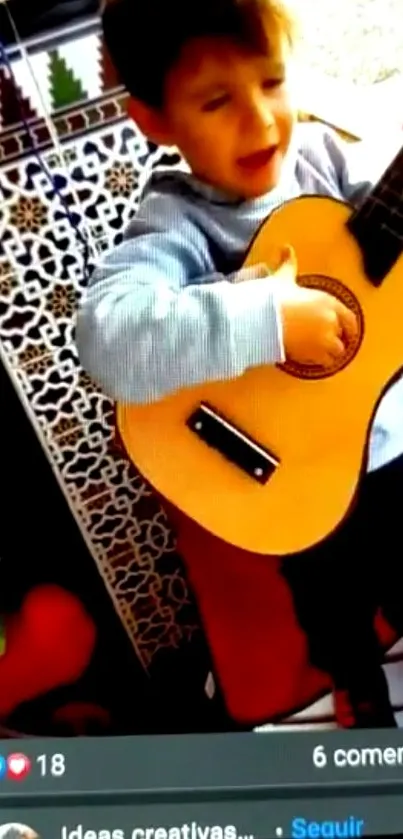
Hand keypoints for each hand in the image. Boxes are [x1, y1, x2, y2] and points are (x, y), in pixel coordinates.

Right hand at [271, 245, 357, 366]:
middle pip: (343, 336)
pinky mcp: (314, 354)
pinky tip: (313, 360)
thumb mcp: (283, 278)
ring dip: (330, 353)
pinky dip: (320, 362)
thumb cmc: (274, 297)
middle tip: (329, 344)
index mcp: (328, 301)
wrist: (262, 319)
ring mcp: (324, 339)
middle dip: (336, 340)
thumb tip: (285, 248)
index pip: (349, 318)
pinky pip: (324, 362)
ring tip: (322, 355)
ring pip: (336, 351)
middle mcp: (331, 321)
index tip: (349, 332)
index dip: (350, 327)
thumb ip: (288, 264)